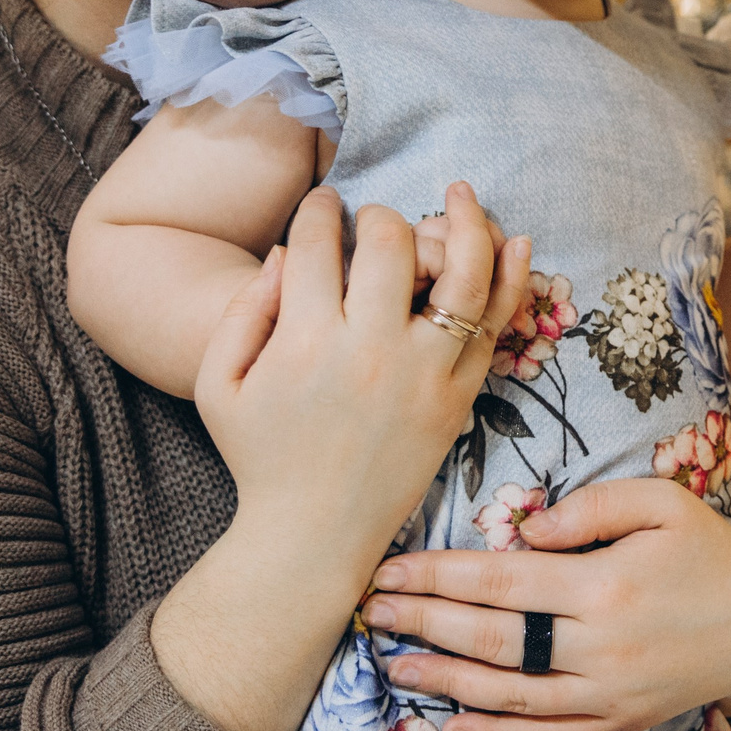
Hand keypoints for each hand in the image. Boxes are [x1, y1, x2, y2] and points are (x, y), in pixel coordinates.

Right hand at [194, 184, 528, 545]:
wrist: (312, 537)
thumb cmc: (260, 457)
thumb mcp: (218, 384)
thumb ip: (243, 310)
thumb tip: (289, 250)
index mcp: (304, 341)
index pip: (321, 242)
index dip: (320, 210)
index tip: (323, 205)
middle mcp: (370, 351)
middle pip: (390, 243)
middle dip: (378, 215)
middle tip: (370, 222)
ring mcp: (423, 374)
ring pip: (461, 272)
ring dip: (465, 221)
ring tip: (459, 193)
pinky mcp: (459, 398)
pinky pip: (494, 325)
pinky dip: (510, 277)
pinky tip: (512, 240)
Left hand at [360, 479, 730, 730]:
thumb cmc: (706, 549)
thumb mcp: (660, 502)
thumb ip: (590, 507)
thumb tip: (523, 529)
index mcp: (604, 586)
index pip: (500, 580)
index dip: (438, 576)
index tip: (388, 570)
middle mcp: (600, 647)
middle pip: (492, 639)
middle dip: (423, 625)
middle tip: (370, 613)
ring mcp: (607, 693)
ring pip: (508, 695)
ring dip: (443, 683)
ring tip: (392, 666)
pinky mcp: (617, 722)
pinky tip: (452, 725)